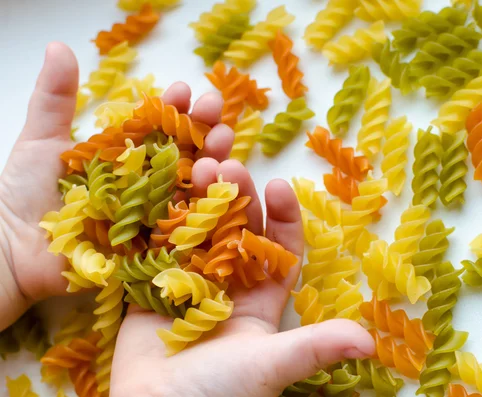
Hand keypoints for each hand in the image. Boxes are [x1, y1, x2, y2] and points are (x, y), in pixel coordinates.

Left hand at [0, 42, 231, 329]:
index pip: (159, 128)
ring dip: (214, 161)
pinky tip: (220, 186)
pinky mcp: (157, 245)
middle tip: (214, 109)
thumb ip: (55, 99)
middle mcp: (146, 183)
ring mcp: (154, 214)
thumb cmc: (24, 196)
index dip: (175, 108)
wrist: (14, 250)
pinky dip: (208, 206)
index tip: (184, 90)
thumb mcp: (42, 141)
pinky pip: (189, 226)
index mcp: (125, 157)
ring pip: (194, 186)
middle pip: (185, 153)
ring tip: (220, 142)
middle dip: (204, 128)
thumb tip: (60, 48)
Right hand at [111, 95, 373, 395]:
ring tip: (202, 167)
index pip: (280, 249)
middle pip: (237, 232)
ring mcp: (189, 282)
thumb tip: (368, 342)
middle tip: (233, 166)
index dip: (284, 217)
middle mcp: (227, 286)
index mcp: (261, 301)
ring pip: (200, 231)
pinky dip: (163, 217)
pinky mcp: (153, 283)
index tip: (280, 186)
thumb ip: (314, 346)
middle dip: (238, 198)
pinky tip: (166, 188)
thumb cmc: (217, 393)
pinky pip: (161, 244)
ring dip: (202, 199)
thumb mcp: (270, 364)